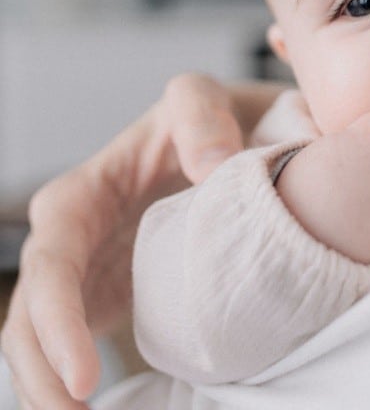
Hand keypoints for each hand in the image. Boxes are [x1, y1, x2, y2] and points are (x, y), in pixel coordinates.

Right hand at [0, 73, 256, 407]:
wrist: (228, 132)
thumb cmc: (205, 115)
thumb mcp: (199, 98)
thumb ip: (201, 118)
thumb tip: (212, 167)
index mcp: (81, 195)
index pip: (49, 265)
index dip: (57, 323)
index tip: (83, 376)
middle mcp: (72, 238)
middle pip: (30, 318)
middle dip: (41, 374)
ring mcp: (87, 271)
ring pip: (43, 339)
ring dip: (50, 387)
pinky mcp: (110, 293)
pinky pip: (79, 342)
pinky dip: (76, 379)